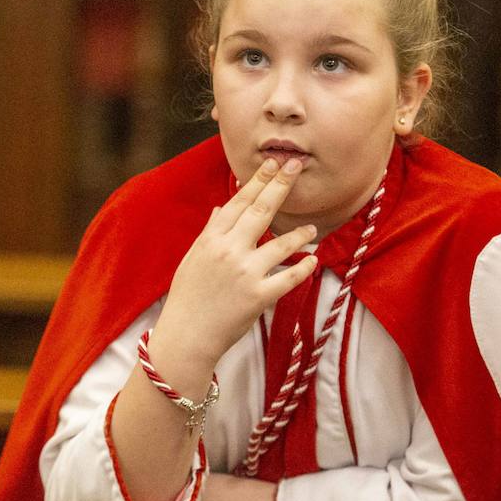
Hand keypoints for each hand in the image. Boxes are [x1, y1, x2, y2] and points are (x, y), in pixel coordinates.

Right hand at [152, 157, 318, 367]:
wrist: (186, 337)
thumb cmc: (187, 297)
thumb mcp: (193, 258)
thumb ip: (210, 232)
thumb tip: (222, 208)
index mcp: (211, 239)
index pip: (239, 202)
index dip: (258, 181)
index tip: (273, 164)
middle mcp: (229, 251)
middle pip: (260, 211)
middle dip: (280, 186)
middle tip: (296, 166)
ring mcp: (245, 273)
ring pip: (281, 244)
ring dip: (299, 234)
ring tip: (312, 228)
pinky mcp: (258, 297)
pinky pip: (288, 278)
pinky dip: (303, 268)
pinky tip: (313, 259)